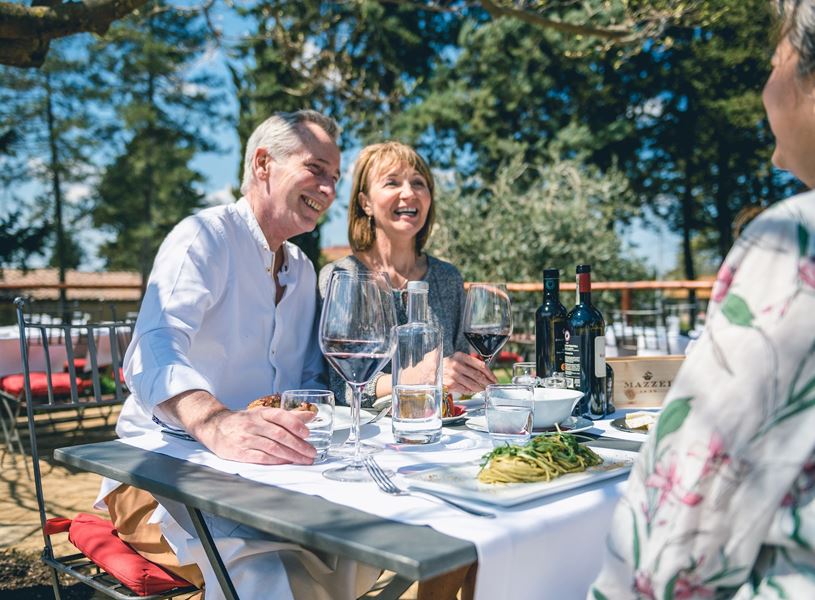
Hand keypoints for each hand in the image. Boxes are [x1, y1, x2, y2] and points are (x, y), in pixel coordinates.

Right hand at [161, 391, 316, 464]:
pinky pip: (261, 457)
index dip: (295, 424)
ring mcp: (246, 438)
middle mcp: (253, 424)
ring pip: (272, 447)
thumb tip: (311, 415)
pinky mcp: (239, 452)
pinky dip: (276, 461)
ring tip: (304, 460)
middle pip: (280, 435)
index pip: (280, 416)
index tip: (307, 433)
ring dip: (291, 455)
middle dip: (298, 445)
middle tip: (312, 453)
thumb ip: (288, 416)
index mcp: (261, 413)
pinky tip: (286, 463)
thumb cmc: (244, 421)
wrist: (214, 427)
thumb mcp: (264, 414)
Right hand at [442, 351, 497, 393]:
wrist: (428, 370)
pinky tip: (474, 391)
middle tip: (492, 386)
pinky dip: (471, 391)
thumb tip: (484, 371)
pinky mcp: (450, 384)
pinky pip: (465, 389)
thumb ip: (469, 363)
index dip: (490, 373)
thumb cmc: (445, 365)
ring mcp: (454, 375)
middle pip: (478, 375)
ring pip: (473, 384)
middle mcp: (457, 365)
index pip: (480, 365)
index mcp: (461, 356)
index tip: (494, 378)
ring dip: (481, 388)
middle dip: (487, 382)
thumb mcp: (456, 359)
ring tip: (484, 389)